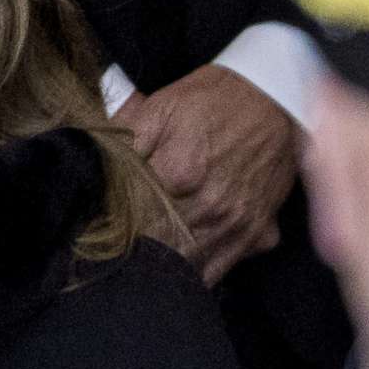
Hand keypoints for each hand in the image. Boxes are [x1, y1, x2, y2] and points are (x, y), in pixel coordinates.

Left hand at [122, 64, 298, 283]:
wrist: (275, 98)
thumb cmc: (212, 101)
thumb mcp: (159, 108)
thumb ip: (124, 145)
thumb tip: (94, 181)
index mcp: (179, 175)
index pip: (134, 224)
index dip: (114, 233)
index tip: (102, 234)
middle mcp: (211, 207)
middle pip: (162, 253)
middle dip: (139, 257)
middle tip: (124, 254)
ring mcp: (238, 225)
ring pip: (193, 270)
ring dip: (169, 270)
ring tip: (151, 263)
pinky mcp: (259, 234)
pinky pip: (224, 269)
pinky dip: (203, 270)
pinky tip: (189, 259)